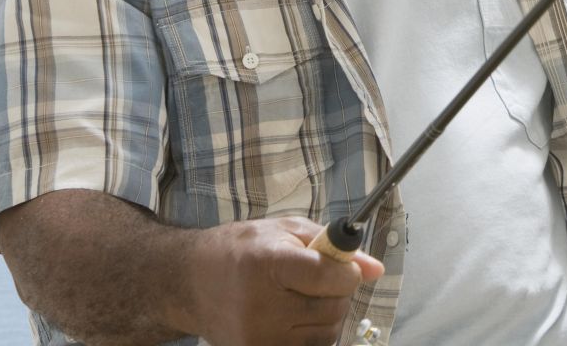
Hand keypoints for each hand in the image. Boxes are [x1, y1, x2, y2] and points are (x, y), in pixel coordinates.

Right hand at [182, 216, 384, 345]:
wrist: (191, 282)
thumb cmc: (242, 249)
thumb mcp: (286, 230)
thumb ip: (333, 246)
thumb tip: (375, 270)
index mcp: (269, 264)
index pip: (330, 277)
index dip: (347, 273)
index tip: (345, 269)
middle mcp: (261, 305)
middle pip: (332, 308)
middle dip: (337, 293)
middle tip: (318, 281)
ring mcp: (257, 337)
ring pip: (326, 334)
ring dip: (327, 316)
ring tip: (303, 298)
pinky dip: (311, 335)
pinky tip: (294, 318)